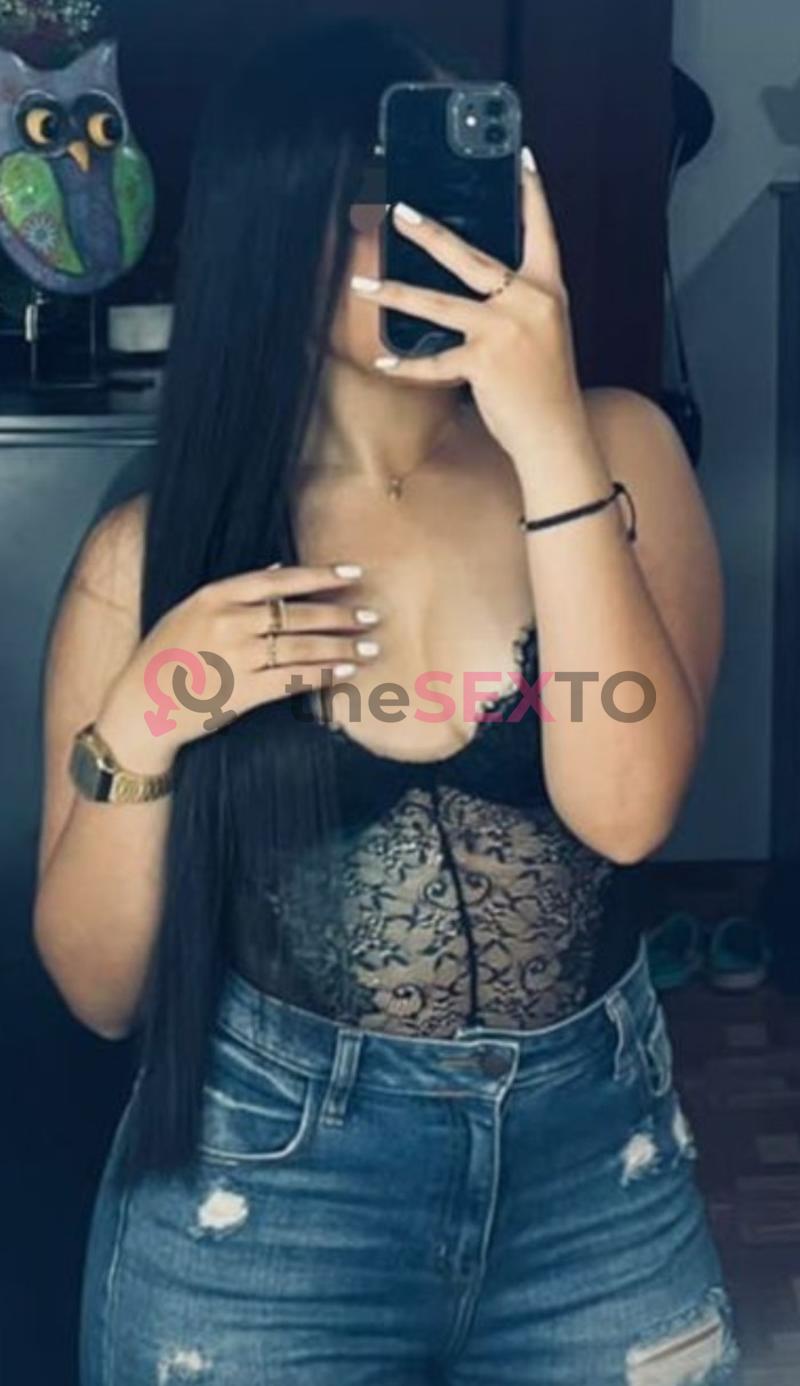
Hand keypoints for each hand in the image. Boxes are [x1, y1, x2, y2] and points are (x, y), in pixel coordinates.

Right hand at [94, 564, 380, 771]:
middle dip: (341, 615)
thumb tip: (277, 568)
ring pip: (302, 648)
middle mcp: (229, 623)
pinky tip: (345, 673)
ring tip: (369, 648)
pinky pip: (293, 680)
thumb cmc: (165, 656)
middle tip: (372, 616)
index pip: (279, 580)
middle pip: (298, 615)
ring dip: (341, 647)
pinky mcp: (243, 692)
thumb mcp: (189, 611)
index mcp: (214, 597)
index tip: (352, 574)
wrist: (141, 705)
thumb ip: (232, 592)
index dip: (320, 576)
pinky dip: (323, 675)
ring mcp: (237, 659)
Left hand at [351, 150, 586, 461]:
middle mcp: (528, 302)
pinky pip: (435, 360)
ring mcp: (505, 330)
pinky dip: (407, 365)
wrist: (555, 432)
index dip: (532, 193)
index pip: (542, 230)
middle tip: (399, 211)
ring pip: (439, 303)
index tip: (521, 157)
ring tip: (363, 284)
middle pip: (471, 256)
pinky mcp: (485, 362)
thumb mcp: (543, 332)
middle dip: (431, 232)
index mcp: (548, 290)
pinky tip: (383, 363)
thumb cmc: (545, 385)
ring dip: (396, 292)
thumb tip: (472, 284)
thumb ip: (517, 303)